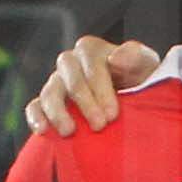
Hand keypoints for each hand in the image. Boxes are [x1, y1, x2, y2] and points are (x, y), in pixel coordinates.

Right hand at [24, 36, 161, 136]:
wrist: (134, 102)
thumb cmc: (140, 82)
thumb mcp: (146, 68)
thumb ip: (137, 58)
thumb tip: (116, 58)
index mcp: (92, 50)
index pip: (91, 63)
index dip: (101, 88)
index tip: (113, 113)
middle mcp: (70, 62)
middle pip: (70, 78)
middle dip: (84, 102)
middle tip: (100, 125)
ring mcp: (56, 82)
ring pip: (50, 92)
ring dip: (58, 112)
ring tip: (70, 131)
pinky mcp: (45, 103)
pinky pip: (34, 106)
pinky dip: (35, 117)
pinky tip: (42, 130)